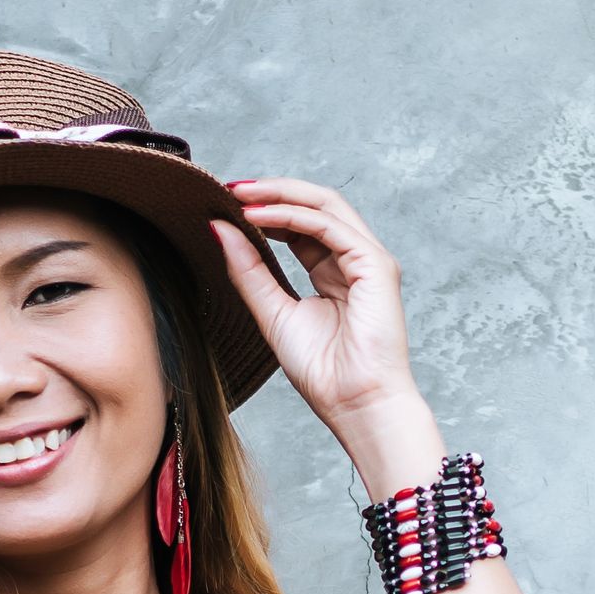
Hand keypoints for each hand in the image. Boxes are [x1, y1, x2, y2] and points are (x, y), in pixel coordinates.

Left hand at [212, 179, 440, 484]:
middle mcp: (354, 259)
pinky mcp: (376, 266)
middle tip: (229, 188)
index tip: (224, 203)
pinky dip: (292, 217)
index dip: (265, 208)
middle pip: (314, 205)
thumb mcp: (272, 313)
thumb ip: (248, 271)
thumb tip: (218, 229)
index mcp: (334, 272)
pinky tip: (258, 218)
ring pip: (325, 205)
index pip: (300, 224)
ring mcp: (368, 260)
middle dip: (271, 191)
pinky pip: (330, 227)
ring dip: (280, 195)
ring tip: (240, 195)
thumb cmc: (324, 372)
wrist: (355, 405)